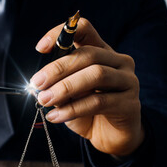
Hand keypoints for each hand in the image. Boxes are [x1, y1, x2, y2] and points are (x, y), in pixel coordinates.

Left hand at [31, 18, 142, 156]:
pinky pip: (99, 102)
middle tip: (36, 83)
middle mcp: (118, 61)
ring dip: (65, 88)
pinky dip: (73, 109)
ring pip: (96, 75)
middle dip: (58, 68)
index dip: (61, 33)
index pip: (83, 30)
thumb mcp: (67, 93)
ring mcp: (128, 81)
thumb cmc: (84, 109)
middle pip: (88, 54)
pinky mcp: (130, 103)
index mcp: (100, 51)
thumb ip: (57, 82)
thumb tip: (39, 82)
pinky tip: (56, 116)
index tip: (40, 48)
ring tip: (44, 100)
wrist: (108, 136)